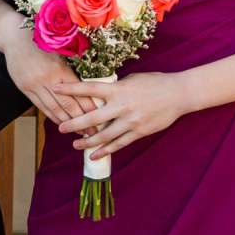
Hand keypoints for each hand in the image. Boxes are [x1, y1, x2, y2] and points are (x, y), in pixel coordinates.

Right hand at [2, 36, 108, 127]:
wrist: (14, 38)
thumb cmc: (41, 42)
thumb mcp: (59, 51)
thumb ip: (71, 69)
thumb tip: (89, 88)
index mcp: (60, 68)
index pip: (78, 92)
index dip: (89, 107)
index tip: (100, 117)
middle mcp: (47, 78)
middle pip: (67, 104)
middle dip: (82, 120)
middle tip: (93, 132)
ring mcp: (35, 85)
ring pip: (54, 108)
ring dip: (68, 122)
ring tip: (79, 132)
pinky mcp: (25, 89)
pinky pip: (41, 106)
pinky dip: (52, 116)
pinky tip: (61, 123)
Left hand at [58, 71, 186, 156]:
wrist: (179, 94)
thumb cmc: (155, 83)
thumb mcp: (132, 79)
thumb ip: (115, 87)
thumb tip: (99, 93)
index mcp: (118, 89)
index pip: (90, 89)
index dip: (71, 89)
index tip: (55, 89)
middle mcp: (122, 106)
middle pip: (93, 117)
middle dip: (74, 124)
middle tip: (60, 128)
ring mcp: (131, 121)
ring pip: (104, 135)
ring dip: (88, 142)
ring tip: (75, 145)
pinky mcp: (139, 132)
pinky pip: (119, 144)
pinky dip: (106, 150)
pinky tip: (94, 155)